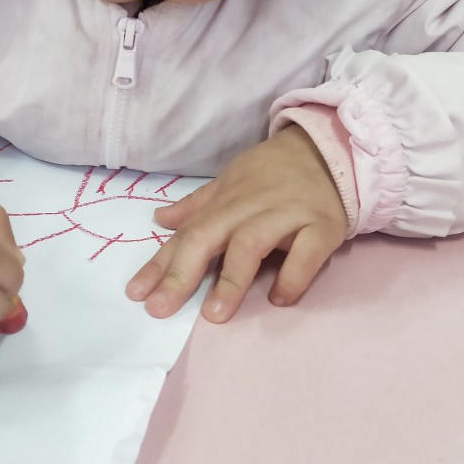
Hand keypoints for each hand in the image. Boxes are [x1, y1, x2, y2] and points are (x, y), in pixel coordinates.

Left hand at [126, 125, 347, 322]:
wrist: (328, 149)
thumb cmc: (274, 172)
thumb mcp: (231, 182)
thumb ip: (197, 205)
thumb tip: (160, 219)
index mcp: (226, 200)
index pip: (187, 234)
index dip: (160, 264)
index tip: (135, 293)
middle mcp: (251, 207)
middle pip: (210, 237)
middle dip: (182, 273)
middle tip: (160, 308)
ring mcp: (287, 216)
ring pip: (252, 244)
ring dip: (231, 279)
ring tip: (214, 314)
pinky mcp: (322, 225)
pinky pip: (306, 253)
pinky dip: (292, 276)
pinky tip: (280, 299)